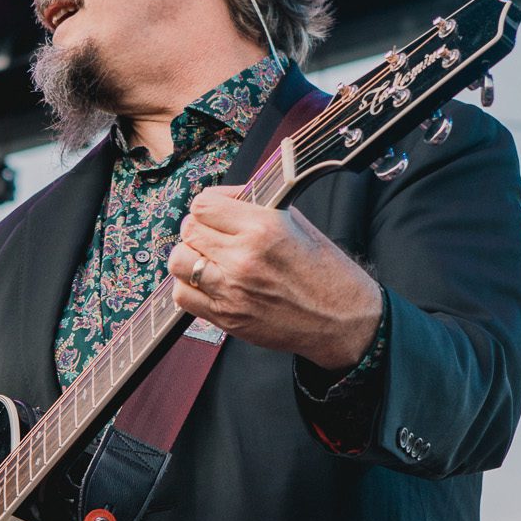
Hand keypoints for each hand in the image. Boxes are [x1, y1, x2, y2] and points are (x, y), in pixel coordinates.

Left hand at [167, 190, 382, 370]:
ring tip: (206, 258)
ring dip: (188, 256)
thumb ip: (256, 210)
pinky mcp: (226, 318)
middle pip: (189, 231)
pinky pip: (183, 296)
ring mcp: (231, 291)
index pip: (204, 206)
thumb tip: (226, 200)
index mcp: (263, 228)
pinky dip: (188, 286)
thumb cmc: (325, 272)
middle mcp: (243, 259)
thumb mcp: (297, 225)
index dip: (208, 206)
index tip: (218, 211)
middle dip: (197, 229)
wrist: (342, 320)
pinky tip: (206, 283)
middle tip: (212, 235)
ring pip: (179, 262)